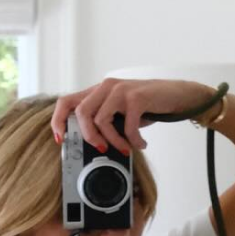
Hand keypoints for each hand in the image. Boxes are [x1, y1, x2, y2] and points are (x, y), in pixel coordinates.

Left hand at [50, 78, 219, 156]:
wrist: (176, 95)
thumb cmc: (147, 107)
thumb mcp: (121, 115)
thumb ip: (105, 123)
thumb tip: (92, 147)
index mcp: (98, 92)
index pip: (67, 101)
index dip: (58, 121)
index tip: (61, 140)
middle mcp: (106, 86)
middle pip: (81, 113)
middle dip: (89, 137)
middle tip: (103, 149)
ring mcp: (120, 89)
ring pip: (102, 120)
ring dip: (114, 141)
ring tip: (126, 148)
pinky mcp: (136, 96)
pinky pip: (127, 125)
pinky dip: (133, 140)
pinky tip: (141, 143)